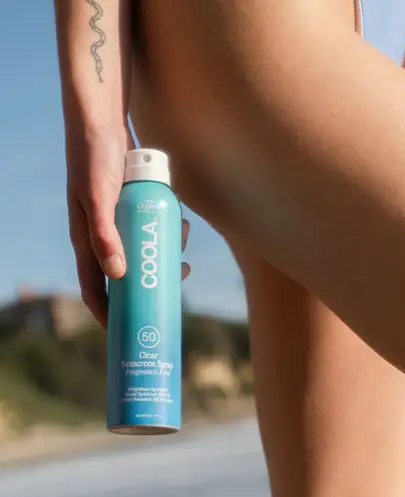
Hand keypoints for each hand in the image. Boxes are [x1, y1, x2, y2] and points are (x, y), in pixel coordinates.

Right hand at [66, 126, 189, 327]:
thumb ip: (103, 234)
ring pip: (142, 250)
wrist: (101, 121)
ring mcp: (117, 221)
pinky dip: (166, 229)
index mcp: (86, 240)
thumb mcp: (97, 198)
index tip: (127, 330)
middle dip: (149, 282)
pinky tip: (180, 222)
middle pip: (125, 273)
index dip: (108, 312)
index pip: (94, 288)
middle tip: (174, 282)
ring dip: (163, 253)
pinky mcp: (131, 206)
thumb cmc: (93, 159)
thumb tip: (119, 275)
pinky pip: (150, 228)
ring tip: (182, 246)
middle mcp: (101, 234)